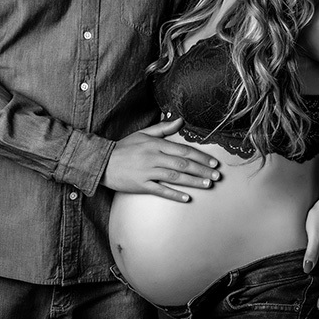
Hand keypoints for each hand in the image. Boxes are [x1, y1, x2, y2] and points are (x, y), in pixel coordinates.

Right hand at [102, 117, 219, 201]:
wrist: (102, 162)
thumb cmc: (124, 148)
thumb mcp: (143, 134)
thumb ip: (163, 128)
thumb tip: (181, 120)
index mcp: (156, 144)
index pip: (184, 150)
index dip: (201, 157)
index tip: (214, 162)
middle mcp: (154, 157)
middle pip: (183, 164)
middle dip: (202, 170)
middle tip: (217, 175)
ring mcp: (147, 172)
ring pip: (175, 177)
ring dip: (193, 181)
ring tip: (208, 184)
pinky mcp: (140, 185)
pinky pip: (161, 190)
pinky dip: (174, 194)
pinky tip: (187, 198)